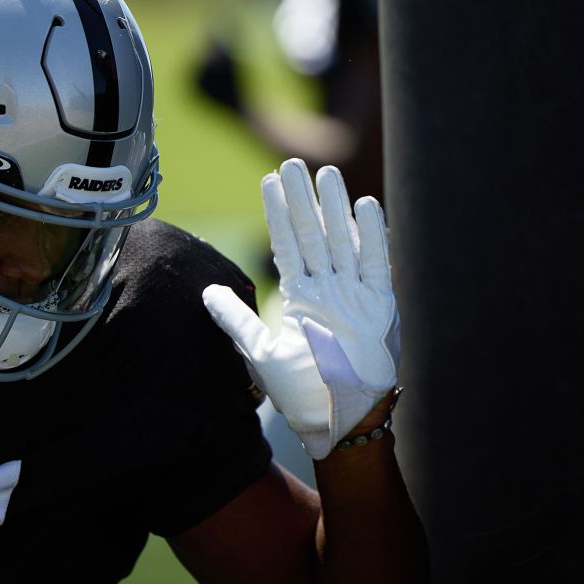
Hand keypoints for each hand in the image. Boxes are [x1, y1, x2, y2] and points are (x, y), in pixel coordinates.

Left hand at [203, 159, 399, 458]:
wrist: (334, 421)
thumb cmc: (299, 391)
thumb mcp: (258, 351)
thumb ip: (235, 318)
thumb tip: (205, 291)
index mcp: (301, 295)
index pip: (286, 244)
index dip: (278, 213)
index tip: (270, 180)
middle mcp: (328, 289)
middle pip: (313, 234)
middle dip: (302, 200)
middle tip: (293, 163)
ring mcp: (353, 296)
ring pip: (342, 241)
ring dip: (333, 208)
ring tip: (325, 173)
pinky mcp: (379, 308)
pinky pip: (376, 265)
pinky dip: (371, 237)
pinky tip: (365, 205)